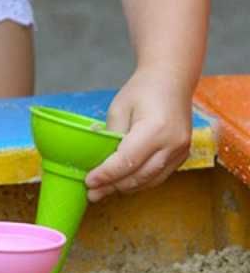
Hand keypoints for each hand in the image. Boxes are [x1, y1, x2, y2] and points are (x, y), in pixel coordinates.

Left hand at [85, 68, 192, 201]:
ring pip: (150, 180)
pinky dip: (140, 181)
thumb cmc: (143, 89)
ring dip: (126, 187)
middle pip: (139, 175)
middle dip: (113, 186)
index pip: (127, 160)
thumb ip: (112, 136)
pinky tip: (123, 182)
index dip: (107, 174)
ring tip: (104, 191)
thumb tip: (101, 161)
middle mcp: (173, 143)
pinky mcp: (182, 155)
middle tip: (92, 193)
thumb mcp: (119, 108)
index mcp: (156, 129)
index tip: (89, 182)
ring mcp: (181, 151)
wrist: (171, 79)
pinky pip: (159, 175)